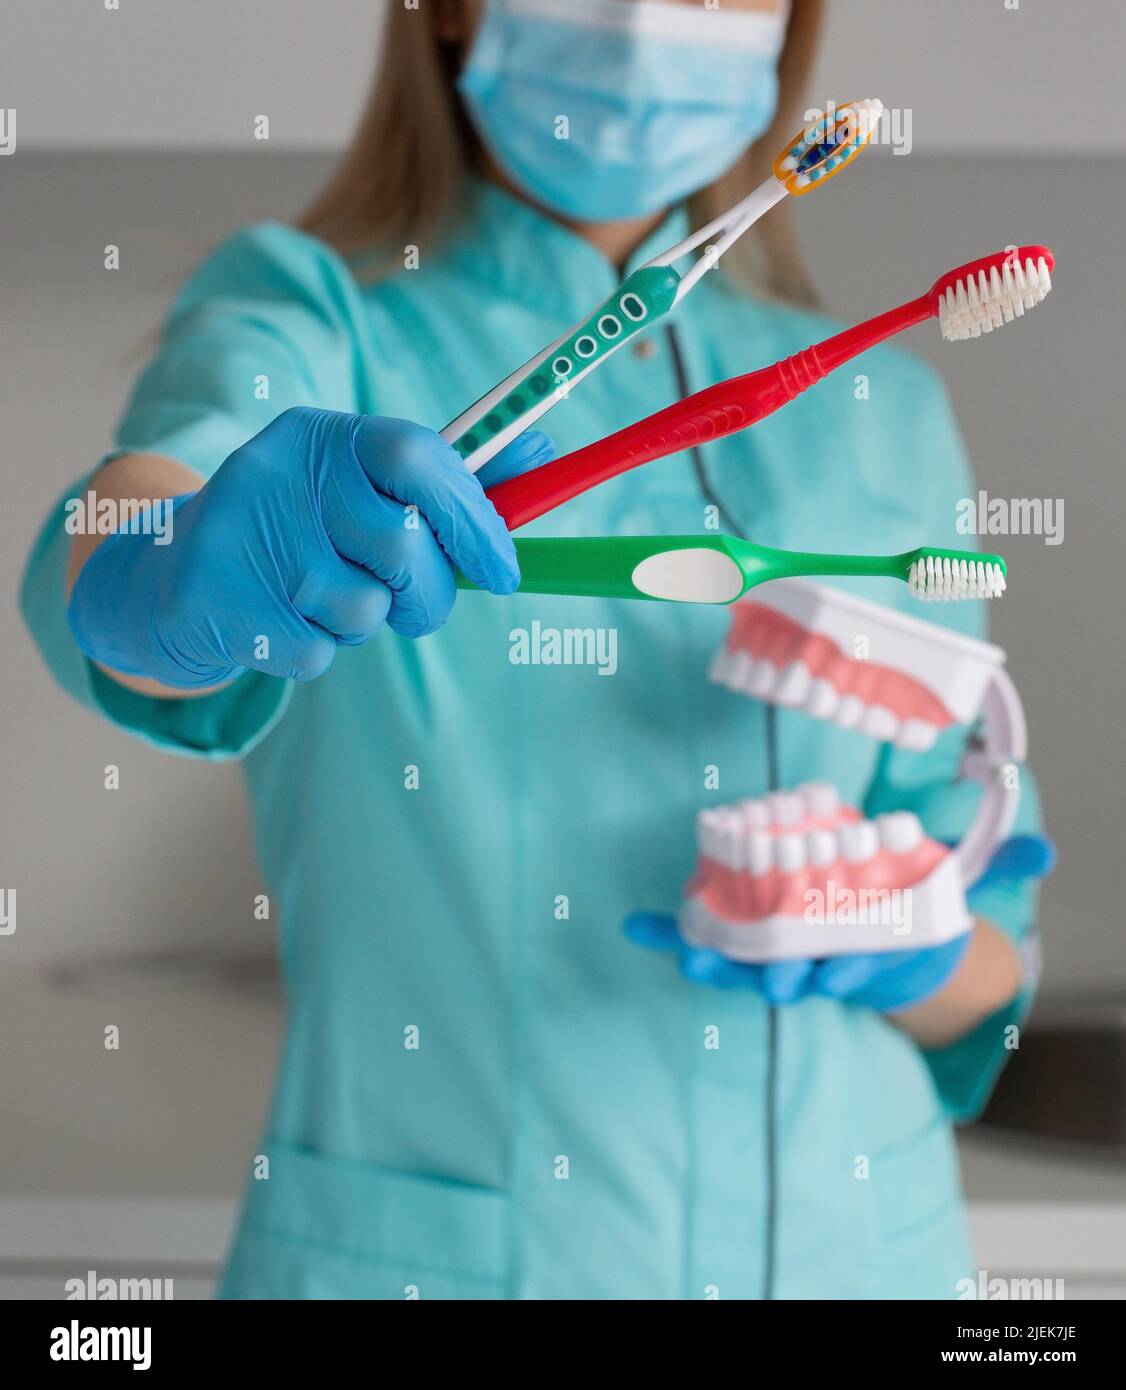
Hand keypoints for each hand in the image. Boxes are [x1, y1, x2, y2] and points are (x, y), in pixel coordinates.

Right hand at [67, 407, 552, 687]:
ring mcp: (242, 534)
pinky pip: (316, 652)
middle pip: (401, 544)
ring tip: (322, 596)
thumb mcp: (366, 487)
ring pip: (362, 607)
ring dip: (362, 620)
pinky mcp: (218, 600)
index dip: (474, 517)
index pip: (419, 455)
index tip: (506, 571)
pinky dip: (316, 649)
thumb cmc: (304, 528)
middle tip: (414, 600)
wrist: (178, 571)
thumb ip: (452, 480)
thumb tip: (549, 452)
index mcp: (325, 435)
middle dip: (427, 591)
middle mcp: (279, 471)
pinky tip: (281, 618)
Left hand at [624, 832, 1054, 1008]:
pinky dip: (677, 933)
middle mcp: (818, 960)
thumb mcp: (955, 895)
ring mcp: (779, 957)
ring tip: (682, 955)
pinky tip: (637, 924)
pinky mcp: (750, 947)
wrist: (883, 953)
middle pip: (789, 973)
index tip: (835, 979)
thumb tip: (1045, 850)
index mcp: (865, 953)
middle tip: (744, 974)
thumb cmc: (912, 916)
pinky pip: (710, 943)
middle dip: (767, 974)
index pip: (850, 968)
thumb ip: (1000, 869)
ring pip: (742, 966)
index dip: (840, 974)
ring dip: (711, 960)